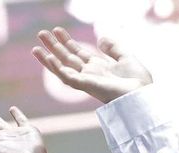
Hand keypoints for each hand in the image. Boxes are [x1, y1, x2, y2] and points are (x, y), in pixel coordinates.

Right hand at [32, 27, 152, 104]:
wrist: (142, 96)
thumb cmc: (139, 83)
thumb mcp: (127, 58)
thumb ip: (114, 48)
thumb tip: (100, 38)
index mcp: (99, 68)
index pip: (78, 53)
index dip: (67, 41)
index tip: (57, 30)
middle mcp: (90, 74)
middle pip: (67, 58)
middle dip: (54, 46)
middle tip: (41, 33)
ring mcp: (87, 81)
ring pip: (63, 68)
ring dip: (48, 58)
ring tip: (36, 47)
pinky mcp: (86, 86)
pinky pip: (68, 77)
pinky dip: (57, 68)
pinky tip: (48, 59)